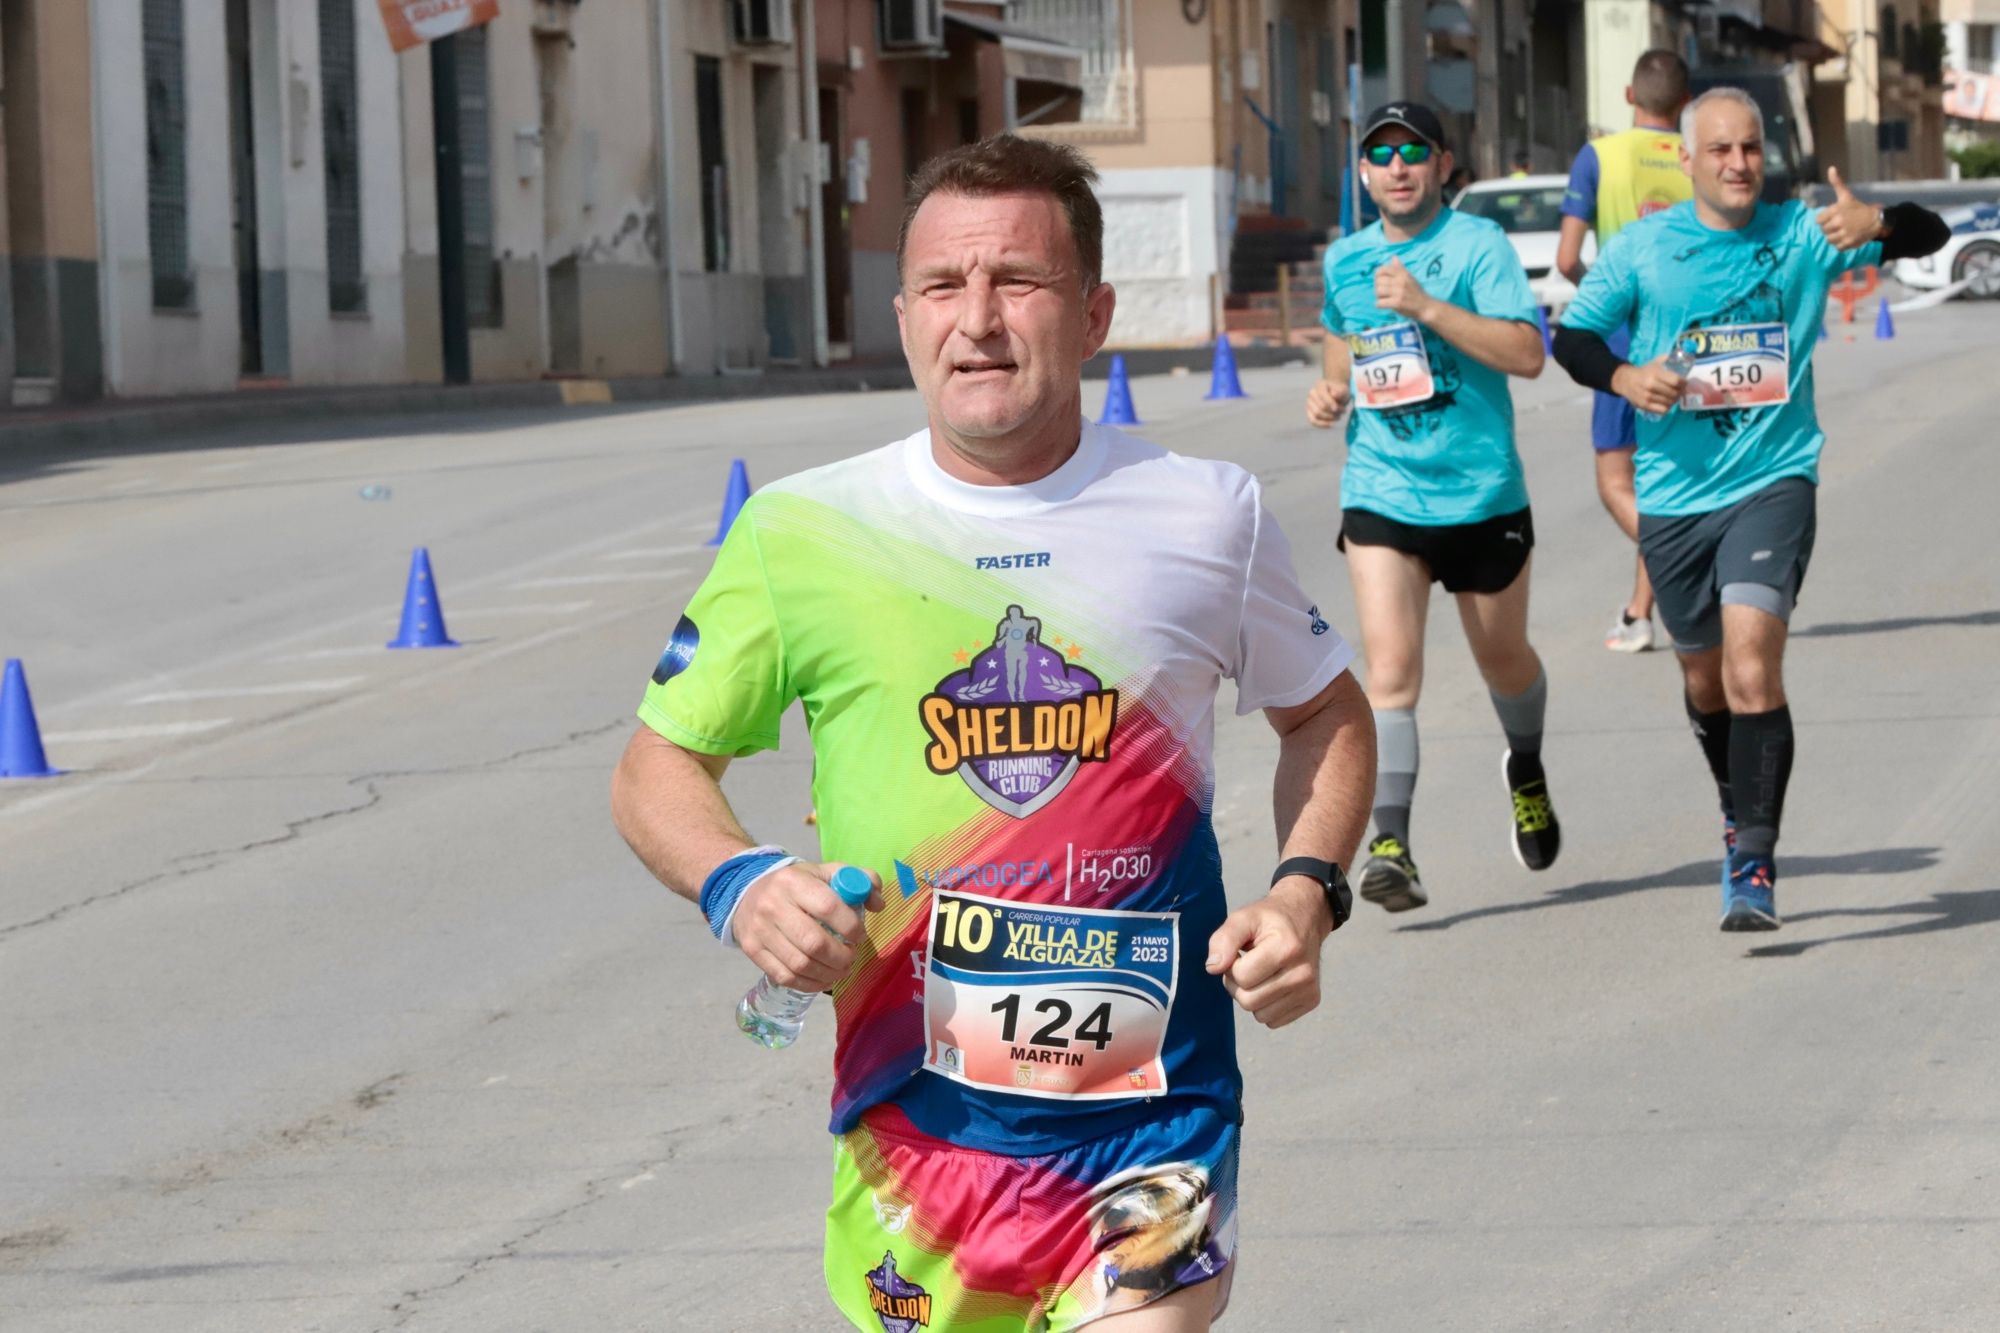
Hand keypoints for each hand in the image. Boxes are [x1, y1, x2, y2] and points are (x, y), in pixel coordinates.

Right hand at [731, 861, 882, 991]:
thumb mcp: (825, 873)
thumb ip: (859, 881)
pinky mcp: (752, 950)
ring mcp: (759, 930)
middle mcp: (772, 905)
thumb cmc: (797, 884)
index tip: (860, 935)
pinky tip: (823, 979)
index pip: (827, 907)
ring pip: (800, 964)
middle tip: (852, 957)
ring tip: (841, 969)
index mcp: (793, 881)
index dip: (850, 926)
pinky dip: (809, 984)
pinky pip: (785, 977)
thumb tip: (878, 904)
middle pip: (814, 942)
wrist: (748, 892)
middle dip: (841, 957)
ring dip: (828, 973)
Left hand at [1204, 880, 1328, 1028]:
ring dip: (1251, 997)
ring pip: (1260, 1015)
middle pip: (1249, 1001)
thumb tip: (1212, 968)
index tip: (1239, 954)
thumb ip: (1224, 939)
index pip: (1242, 976)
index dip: (1232, 966)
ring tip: (1259, 974)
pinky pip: (1274, 1021)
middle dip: (1238, 985)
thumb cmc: (1270, 919)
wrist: (1306, 918)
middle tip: (1245, 966)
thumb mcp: (1243, 917)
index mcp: (1287, 948)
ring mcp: (1309, 989)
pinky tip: (1271, 984)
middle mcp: (1302, 972)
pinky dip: (1266, 1006)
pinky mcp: (1311, 1001)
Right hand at [1306, 376, 1351, 426]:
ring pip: (1317, 415)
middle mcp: (1312, 394)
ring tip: (1338, 417)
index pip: (1322, 395)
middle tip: (1343, 412)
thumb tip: (1334, 395)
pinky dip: (1322, 424)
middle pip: (1320, 407)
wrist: (1336, 394)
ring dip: (1329, 418)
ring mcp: (1309, 403)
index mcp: (1320, 385)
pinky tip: (1331, 424)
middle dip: (1333, 412)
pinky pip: (1313, 421)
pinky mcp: (1309, 412)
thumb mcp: (1344, 390)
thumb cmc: (1340, 392)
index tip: (1339, 409)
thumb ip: (1340, 392)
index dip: (1330, 403)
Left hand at [1373, 258, 1435, 322]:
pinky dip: (1380, 305)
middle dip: (1378, 288)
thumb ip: (1400, 268)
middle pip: (1378, 281)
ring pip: (1378, 291)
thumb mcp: (1409, 278)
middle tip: (1385, 293)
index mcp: (1403, 273)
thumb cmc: (1416, 292)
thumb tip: (1393, 257)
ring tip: (1386, 299)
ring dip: (1379, 297)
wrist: (1426, 307)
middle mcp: (1401, 281)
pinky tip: (1386, 305)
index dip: (1378, 277)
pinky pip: (1379, 303)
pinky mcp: (1397, 303)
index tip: (1382, 282)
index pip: (1381, 270)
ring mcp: (1399, 292)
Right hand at [1612, 357, 1684, 415]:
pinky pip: (1663, 410)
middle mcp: (1651, 386)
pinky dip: (1667, 407)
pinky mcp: (1645, 406)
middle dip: (1681, 392)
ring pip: (1670, 402)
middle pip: (1674, 393)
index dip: (1684, 383)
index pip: (1676, 381)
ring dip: (1674, 400)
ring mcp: (1647, 397)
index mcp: (1655, 374)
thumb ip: (1668, 359)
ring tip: (1674, 396)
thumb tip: (1683, 356)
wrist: (1626, 381)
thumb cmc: (1645, 371)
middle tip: (1681, 390)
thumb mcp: (1655, 362)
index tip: (1685, 382)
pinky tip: (1667, 402)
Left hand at [1817, 167, 1883, 251]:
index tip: (1833, 218)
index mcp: (1836, 210)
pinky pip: (1837, 247)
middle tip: (1841, 225)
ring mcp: (1844, 233)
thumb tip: (1831, 168)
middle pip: (1824, 231)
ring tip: (1844, 231)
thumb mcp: (1846, 196)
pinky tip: (1848, 237)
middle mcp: (1838, 221)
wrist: (1876, 220)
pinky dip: (1841, 244)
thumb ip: (1837, 183)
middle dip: (1830, 228)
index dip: (1825, 220)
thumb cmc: (1858, 208)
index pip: (1819, 220)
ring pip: (1829, 240)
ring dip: (1835, 237)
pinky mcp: (1849, 243)